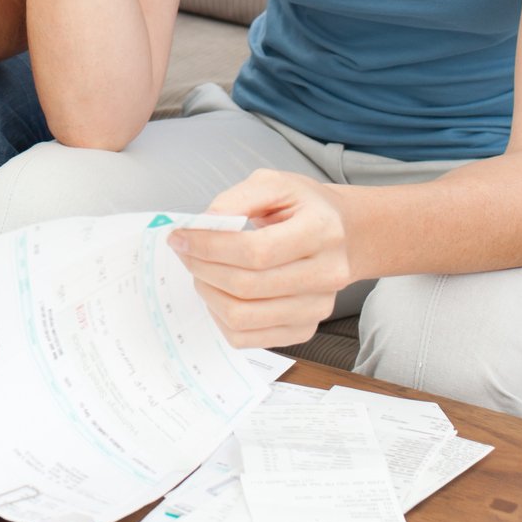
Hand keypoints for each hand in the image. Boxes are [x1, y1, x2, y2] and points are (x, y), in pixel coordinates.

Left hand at [167, 169, 353, 347]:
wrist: (341, 235)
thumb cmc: (303, 207)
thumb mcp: (274, 183)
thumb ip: (237, 198)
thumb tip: (202, 224)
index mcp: (322, 231)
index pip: (256, 251)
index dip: (209, 246)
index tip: (179, 236)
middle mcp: (327, 275)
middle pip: (247, 286)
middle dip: (202, 267)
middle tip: (184, 251)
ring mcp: (317, 308)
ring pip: (243, 317)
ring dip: (208, 293)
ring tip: (201, 270)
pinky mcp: (304, 329)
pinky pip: (247, 338)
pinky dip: (220, 317)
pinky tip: (218, 292)